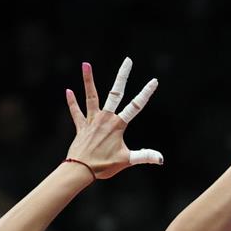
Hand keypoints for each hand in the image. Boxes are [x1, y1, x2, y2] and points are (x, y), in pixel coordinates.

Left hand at [64, 58, 162, 178]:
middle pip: (116, 93)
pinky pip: (76, 112)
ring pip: (91, 96)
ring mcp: (92, 121)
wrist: (80, 169)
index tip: (153, 81)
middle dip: (122, 76)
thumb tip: (161, 159)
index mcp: (118, 125)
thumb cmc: (104, 165)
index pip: (135, 106)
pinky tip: (68, 91)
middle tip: (127, 61)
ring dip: (88, 80)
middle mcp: (105, 118)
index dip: (146, 93)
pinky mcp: (81, 127)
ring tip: (86, 64)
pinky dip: (72, 102)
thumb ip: (145, 156)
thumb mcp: (127, 161)